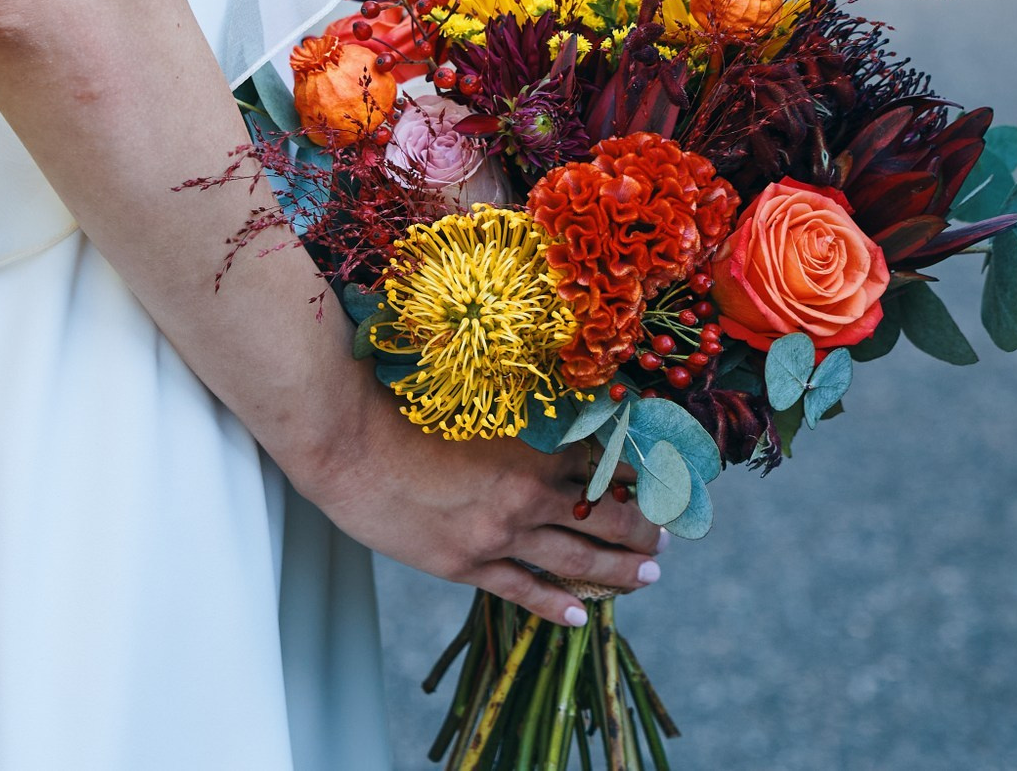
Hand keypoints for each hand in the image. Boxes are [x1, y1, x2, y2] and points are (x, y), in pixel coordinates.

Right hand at [302, 380, 663, 625]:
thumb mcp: (480, 402)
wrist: (349, 445)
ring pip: (575, 560)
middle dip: (643, 530)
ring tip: (648, 576)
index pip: (607, 465)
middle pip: (604, 518)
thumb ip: (525, 415)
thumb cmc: (406, 408)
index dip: (640, 477)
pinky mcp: (466, 565)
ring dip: (618, 570)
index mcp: (535, 447)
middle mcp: (527, 494)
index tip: (664, 484)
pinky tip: (582, 615)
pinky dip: (557, 605)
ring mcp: (498, 535)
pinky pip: (524, 590)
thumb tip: (565, 416)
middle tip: (667, 539)